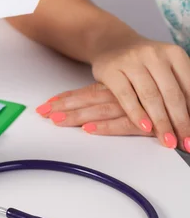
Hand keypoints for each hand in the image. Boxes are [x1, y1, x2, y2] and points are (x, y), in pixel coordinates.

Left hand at [35, 38, 189, 151]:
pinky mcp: (150, 122)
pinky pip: (126, 124)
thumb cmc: (161, 97)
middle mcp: (126, 93)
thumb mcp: (135, 97)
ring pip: (102, 110)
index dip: (66, 98)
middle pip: (90, 100)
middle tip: (42, 114)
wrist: (188, 92)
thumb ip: (114, 102)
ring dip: (78, 116)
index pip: (88, 92)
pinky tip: (90, 130)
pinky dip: (107, 127)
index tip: (45, 105)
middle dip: (64, 107)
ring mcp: (137, 106)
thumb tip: (86, 115)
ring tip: (57, 121)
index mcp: (121, 87)